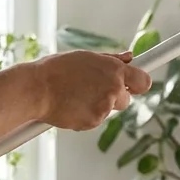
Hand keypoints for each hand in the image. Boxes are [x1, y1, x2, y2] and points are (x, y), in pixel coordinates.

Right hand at [35, 50, 151, 130]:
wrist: (36, 89)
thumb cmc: (56, 70)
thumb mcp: (86, 57)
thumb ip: (111, 60)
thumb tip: (130, 58)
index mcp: (114, 70)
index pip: (144, 81)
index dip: (139, 84)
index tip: (133, 85)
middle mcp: (113, 88)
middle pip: (126, 100)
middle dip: (113, 97)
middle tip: (91, 90)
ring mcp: (104, 107)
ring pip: (109, 110)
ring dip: (98, 106)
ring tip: (76, 95)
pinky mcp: (93, 122)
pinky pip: (95, 120)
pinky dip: (86, 116)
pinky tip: (71, 105)